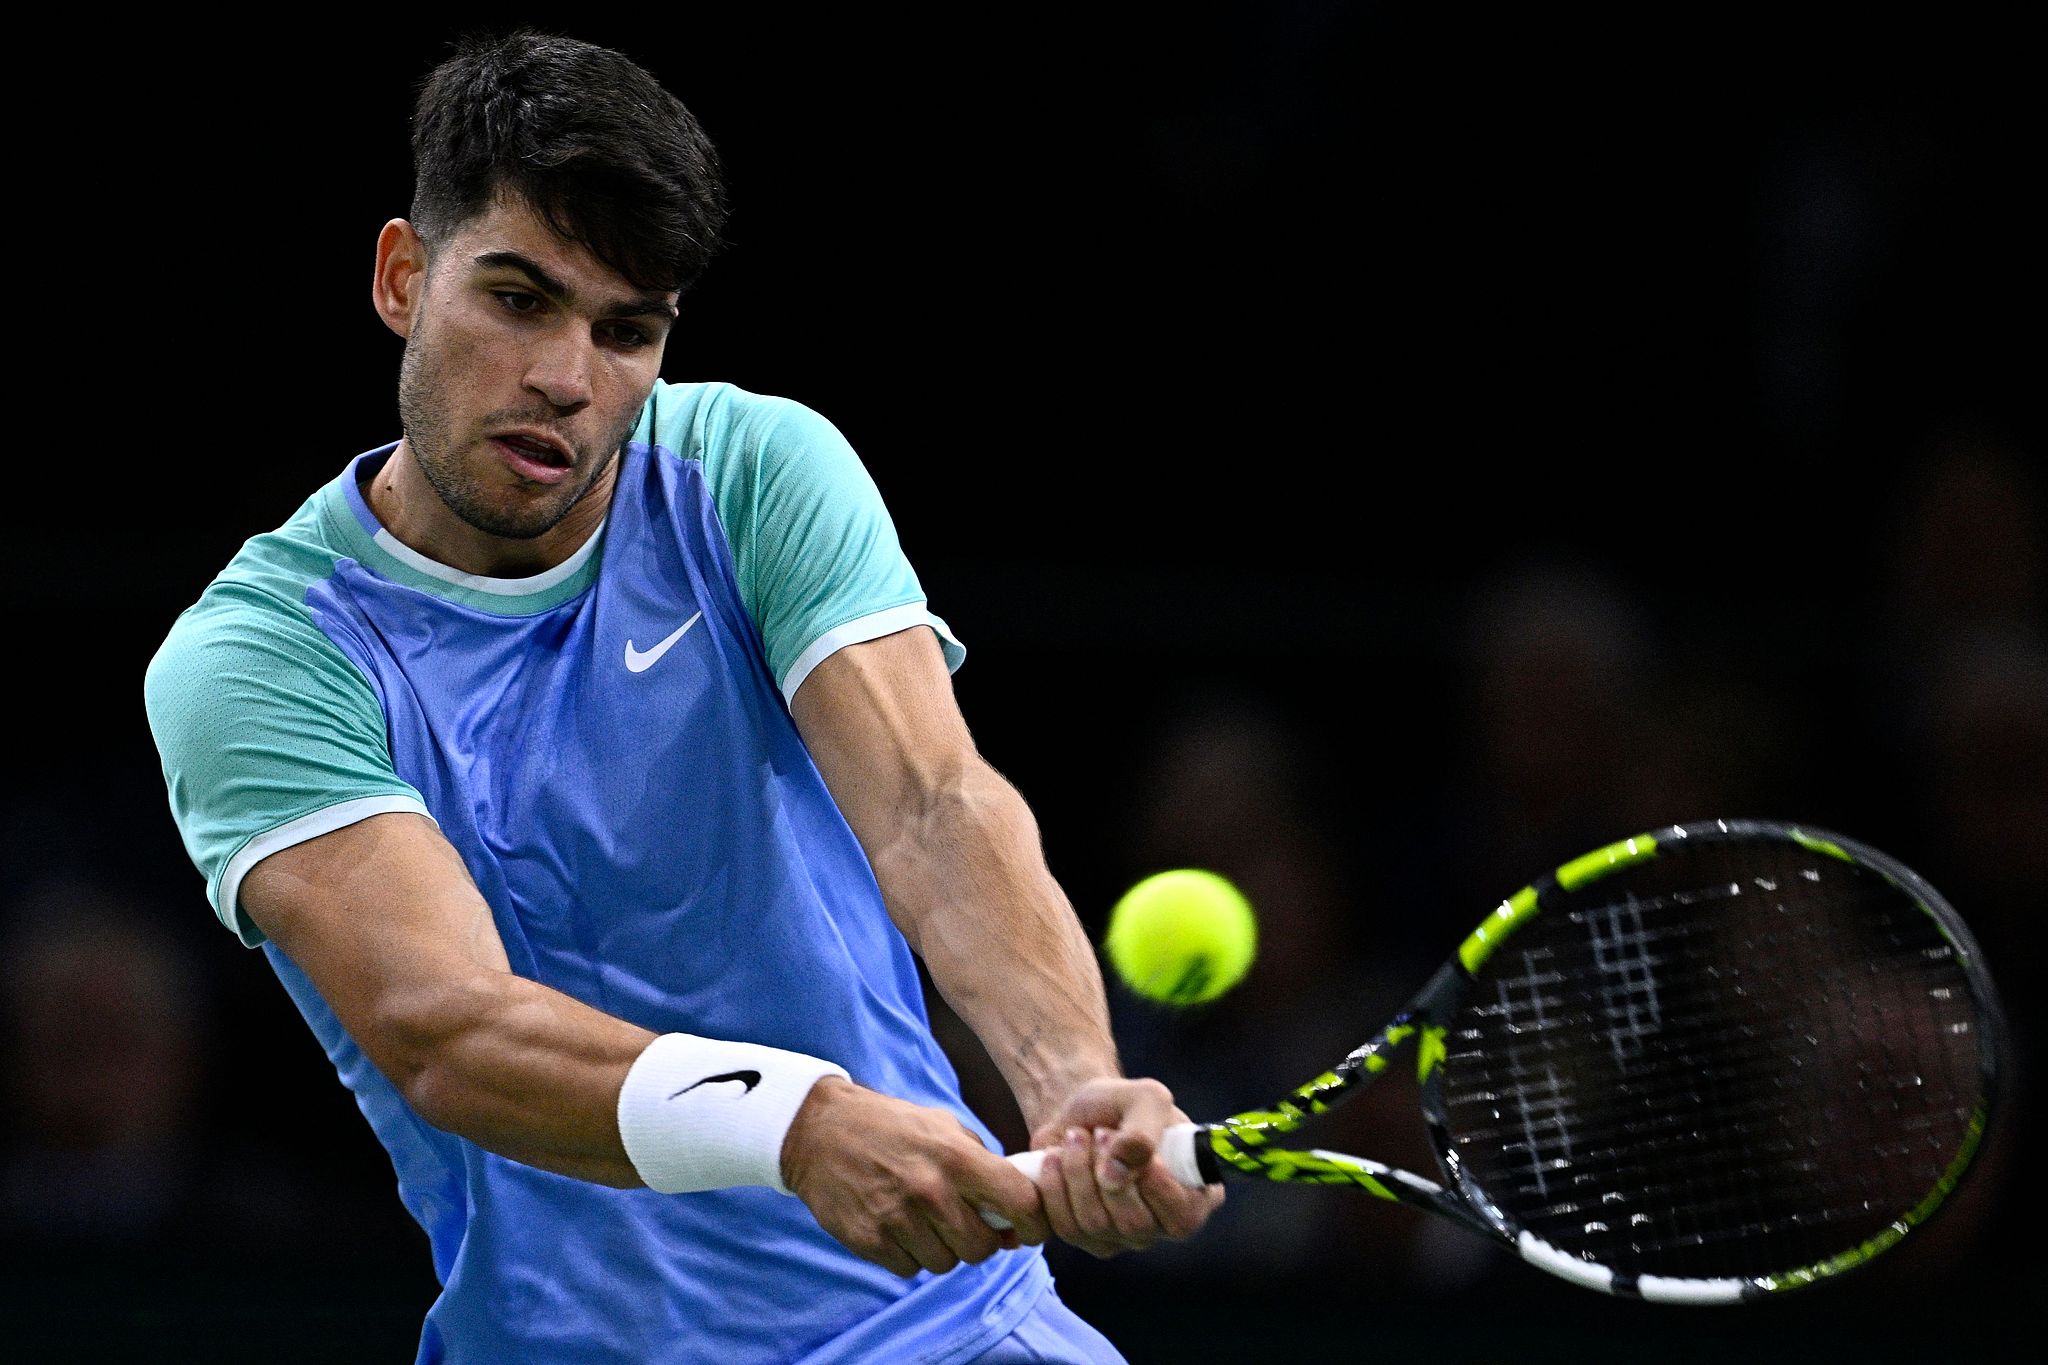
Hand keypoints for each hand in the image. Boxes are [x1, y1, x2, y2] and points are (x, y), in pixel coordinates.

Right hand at [782, 1076, 1048, 1277]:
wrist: (819, 1131)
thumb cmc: (891, 1127)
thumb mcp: (943, 1126)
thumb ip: (982, 1162)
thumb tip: (1017, 1208)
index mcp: (956, 1156)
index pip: (1019, 1202)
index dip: (1034, 1222)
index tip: (1030, 1229)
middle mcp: (930, 1189)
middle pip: (981, 1248)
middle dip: (980, 1241)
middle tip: (967, 1225)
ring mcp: (897, 1218)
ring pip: (946, 1264)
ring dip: (942, 1249)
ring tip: (925, 1220)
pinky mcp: (869, 1239)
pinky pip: (910, 1268)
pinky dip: (910, 1255)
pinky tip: (898, 1226)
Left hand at [1029, 1077, 1222, 1258]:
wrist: (1079, 1113)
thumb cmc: (1121, 1105)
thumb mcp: (1144, 1098)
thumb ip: (1142, 1132)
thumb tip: (1116, 1176)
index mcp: (1195, 1192)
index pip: (1184, 1215)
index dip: (1157, 1187)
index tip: (1135, 1149)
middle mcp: (1163, 1223)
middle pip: (1135, 1225)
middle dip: (1106, 1171)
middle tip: (1100, 1132)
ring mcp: (1126, 1237)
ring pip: (1096, 1225)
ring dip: (1078, 1172)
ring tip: (1076, 1137)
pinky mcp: (1088, 1239)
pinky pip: (1066, 1227)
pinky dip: (1054, 1187)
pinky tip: (1055, 1158)